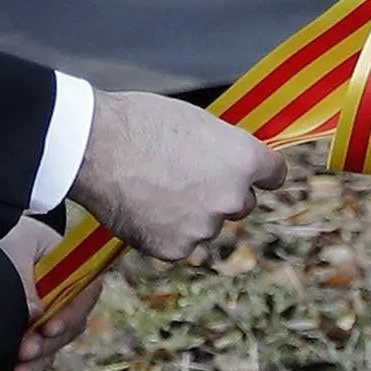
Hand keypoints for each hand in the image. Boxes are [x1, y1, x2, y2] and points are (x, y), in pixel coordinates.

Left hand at [0, 217, 102, 370]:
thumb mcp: (9, 245)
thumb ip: (21, 277)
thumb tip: (33, 313)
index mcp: (62, 268)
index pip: (84, 293)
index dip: (72, 312)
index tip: (49, 325)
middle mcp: (52, 302)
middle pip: (66, 333)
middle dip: (46, 345)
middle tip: (23, 350)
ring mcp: (32, 330)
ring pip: (44, 358)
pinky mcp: (11, 353)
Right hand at [63, 91, 299, 261]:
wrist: (95, 148)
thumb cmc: (139, 123)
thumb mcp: (195, 122)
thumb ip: (221, 149)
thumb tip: (227, 163)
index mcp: (243, 159)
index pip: (274, 174)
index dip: (260, 173)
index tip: (255, 175)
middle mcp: (231, 198)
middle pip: (241, 204)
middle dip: (220, 195)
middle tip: (185, 178)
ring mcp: (203, 228)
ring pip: (206, 225)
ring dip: (190, 215)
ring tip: (153, 189)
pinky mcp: (175, 249)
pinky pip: (179, 244)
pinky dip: (164, 232)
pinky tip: (142, 208)